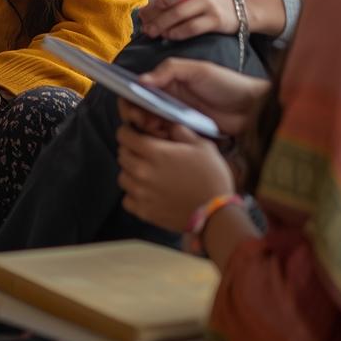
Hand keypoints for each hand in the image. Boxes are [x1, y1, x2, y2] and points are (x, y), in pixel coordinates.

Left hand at [117, 122, 234, 233]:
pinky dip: (133, 195)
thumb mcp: (202, 146)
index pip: (124, 136)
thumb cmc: (212, 177)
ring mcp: (142, 193)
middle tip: (144, 154)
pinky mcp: (145, 212)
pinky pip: (127, 200)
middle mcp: (143, 171)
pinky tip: (146, 193)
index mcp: (155, 152)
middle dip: (130, 151)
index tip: (135, 134)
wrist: (218, 215)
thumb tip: (168, 126)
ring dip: (131, 173)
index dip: (128, 132)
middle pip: (122, 155)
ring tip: (146, 174)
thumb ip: (181, 131)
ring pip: (122, 177)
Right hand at [135, 58, 268, 136]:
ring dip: (149, 131)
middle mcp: (167, 100)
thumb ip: (169, 70)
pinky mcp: (186, 135)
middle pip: (138, 110)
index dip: (129, 100)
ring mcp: (176, 119)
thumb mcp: (198, 70)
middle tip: (149, 124)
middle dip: (137, 118)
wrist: (253, 109)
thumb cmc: (226, 84)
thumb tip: (140, 81)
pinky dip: (163, 141)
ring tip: (161, 131)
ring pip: (149, 127)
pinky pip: (166, 139)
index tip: (136, 110)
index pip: (137, 89)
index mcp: (167, 82)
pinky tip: (172, 139)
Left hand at [136, 0, 237, 40]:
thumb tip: (146, 9)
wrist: (239, 8)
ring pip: (179, 14)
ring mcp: (209, 2)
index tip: (146, 2)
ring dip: (162, 25)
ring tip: (152, 32)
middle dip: (153, 12)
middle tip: (144, 23)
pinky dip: (177, 33)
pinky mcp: (216, 18)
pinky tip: (169, 36)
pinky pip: (192, 27)